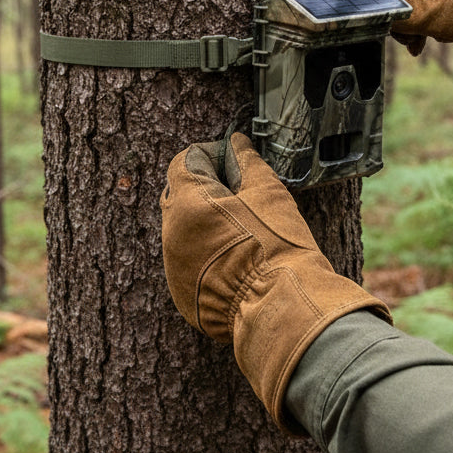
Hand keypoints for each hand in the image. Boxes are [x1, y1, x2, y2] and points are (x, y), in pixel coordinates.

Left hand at [161, 133, 388, 431]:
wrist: (280, 308)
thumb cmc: (277, 246)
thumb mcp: (269, 193)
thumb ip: (247, 162)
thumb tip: (237, 144)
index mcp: (189, 201)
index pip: (185, 161)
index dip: (211, 156)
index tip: (234, 163)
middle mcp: (171, 232)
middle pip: (178, 194)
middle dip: (203, 188)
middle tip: (239, 195)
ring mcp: (174, 266)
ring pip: (182, 231)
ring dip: (203, 223)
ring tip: (242, 231)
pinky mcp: (182, 295)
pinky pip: (187, 263)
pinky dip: (206, 256)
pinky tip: (236, 261)